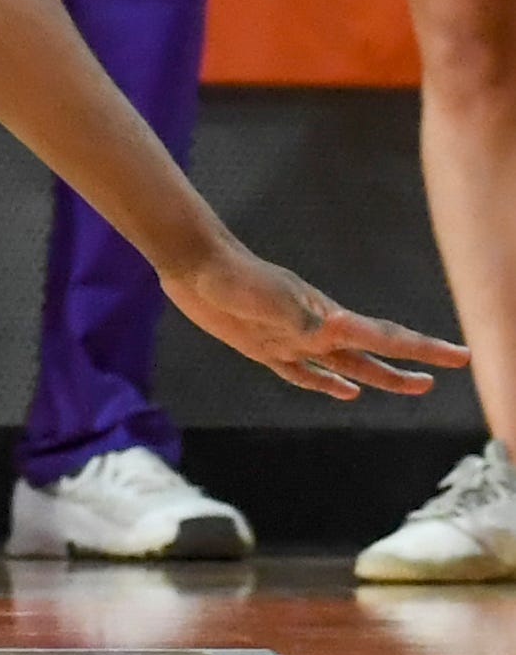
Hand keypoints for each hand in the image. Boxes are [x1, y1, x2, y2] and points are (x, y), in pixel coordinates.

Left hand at [161, 237, 467, 400]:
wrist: (194, 262)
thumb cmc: (231, 275)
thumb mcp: (267, 296)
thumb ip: (299, 315)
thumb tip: (334, 331)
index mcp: (324, 317)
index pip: (383, 337)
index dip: (422, 349)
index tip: (459, 356)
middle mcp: (315, 329)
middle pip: (370, 356)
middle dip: (405, 370)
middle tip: (437, 382)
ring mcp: (291, 339)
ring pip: (345, 366)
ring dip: (376, 378)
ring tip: (407, 386)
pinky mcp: (264, 346)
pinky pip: (304, 373)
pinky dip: (326, 384)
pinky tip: (343, 392)